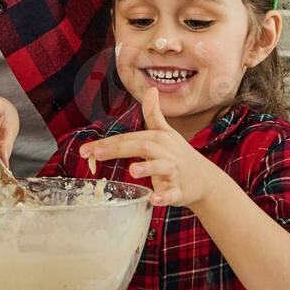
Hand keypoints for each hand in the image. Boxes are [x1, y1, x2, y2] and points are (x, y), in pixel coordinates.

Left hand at [80, 88, 223, 208]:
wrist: (205, 180)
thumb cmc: (180, 155)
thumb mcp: (166, 132)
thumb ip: (154, 113)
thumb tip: (150, 89)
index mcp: (157, 139)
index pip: (129, 139)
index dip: (107, 143)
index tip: (84, 149)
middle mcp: (165, 152)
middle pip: (141, 147)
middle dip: (118, 149)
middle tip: (95, 154)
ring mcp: (174, 172)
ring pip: (161, 167)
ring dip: (147, 168)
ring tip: (132, 171)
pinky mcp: (180, 190)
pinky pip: (172, 194)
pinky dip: (164, 197)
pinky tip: (154, 199)